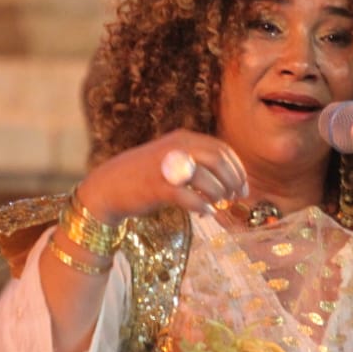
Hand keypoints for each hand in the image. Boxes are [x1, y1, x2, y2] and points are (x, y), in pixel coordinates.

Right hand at [75, 129, 248, 223]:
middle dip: (233, 180)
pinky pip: (189, 197)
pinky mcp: (157, 187)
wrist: (109, 186)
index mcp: (184, 138)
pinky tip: (205, 213)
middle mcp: (177, 148)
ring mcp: (167, 166)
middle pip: (219, 161)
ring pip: (207, 179)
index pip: (222, 149)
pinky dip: (202, 206)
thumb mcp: (174, 160)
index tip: (243, 187)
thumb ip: (199, 163)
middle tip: (236, 197)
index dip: (237, 169)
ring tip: (218, 205)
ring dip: (219, 194)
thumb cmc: (146, 176)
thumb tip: (231, 179)